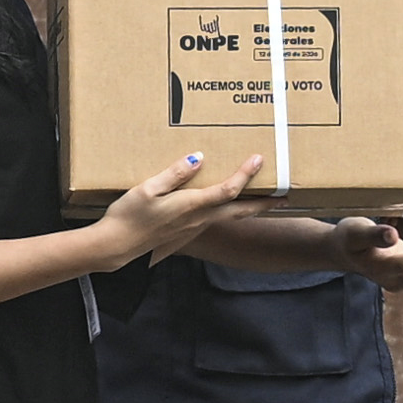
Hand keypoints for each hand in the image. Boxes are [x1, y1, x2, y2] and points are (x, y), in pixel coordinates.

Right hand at [103, 142, 265, 265]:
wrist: (117, 245)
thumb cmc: (129, 215)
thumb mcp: (148, 189)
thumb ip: (175, 173)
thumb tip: (199, 157)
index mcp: (191, 205)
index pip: (227, 190)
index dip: (245, 175)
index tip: (258, 159)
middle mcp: (198, 219)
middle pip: (239, 210)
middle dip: (263, 204)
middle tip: (285, 198)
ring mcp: (194, 228)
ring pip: (230, 217)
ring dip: (250, 209)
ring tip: (265, 202)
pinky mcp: (187, 231)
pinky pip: (216, 220)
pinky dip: (231, 212)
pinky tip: (230, 207)